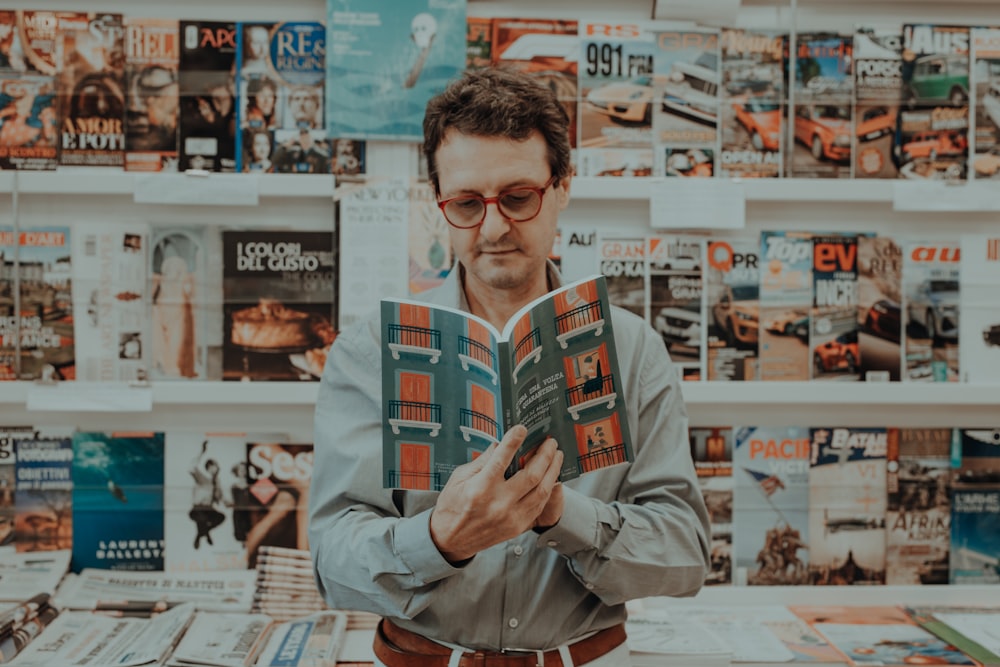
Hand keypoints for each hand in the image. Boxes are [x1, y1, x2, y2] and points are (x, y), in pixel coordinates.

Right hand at [429, 425, 562, 562]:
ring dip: (552, 470)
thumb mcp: (459, 478)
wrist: (451, 540)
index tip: (522, 428)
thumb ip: (482, 461)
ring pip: (542, 490)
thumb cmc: (452, 506)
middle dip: (544, 455)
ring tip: (556, 456)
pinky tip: (551, 477)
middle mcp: (498, 503)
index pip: (501, 459)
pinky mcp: (518, 527)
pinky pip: (540, 505)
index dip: (514, 441)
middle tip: (550, 442)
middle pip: (531, 474)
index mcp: (480, 489)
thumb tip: (500, 444)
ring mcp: (511, 517)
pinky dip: (548, 489)